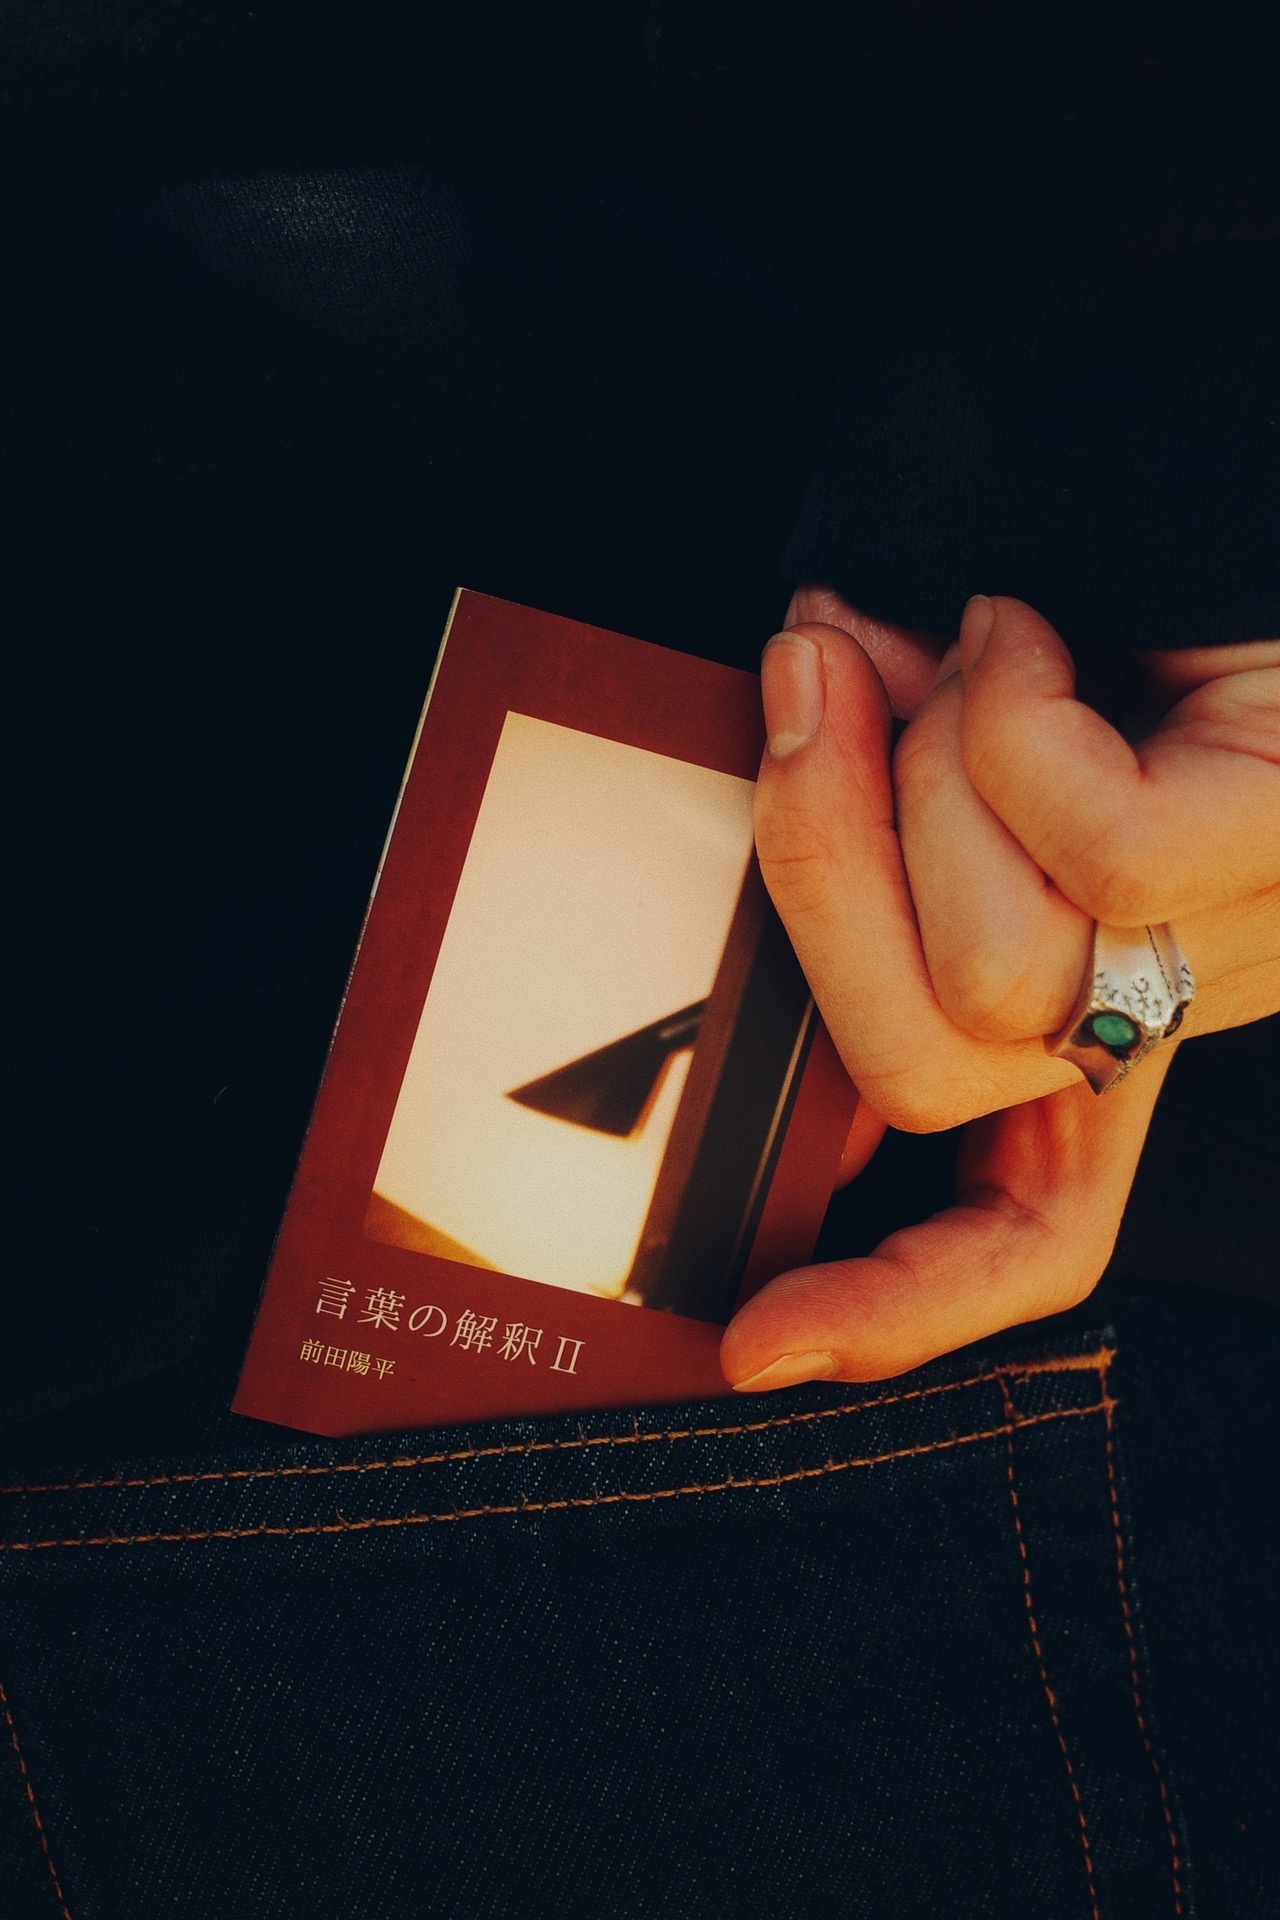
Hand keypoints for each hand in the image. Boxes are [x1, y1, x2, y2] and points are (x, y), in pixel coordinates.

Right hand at [721, 592, 1279, 1390]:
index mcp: (1097, 1009)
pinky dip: (1008, 713)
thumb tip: (797, 711)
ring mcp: (1239, 946)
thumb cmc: (1108, 600)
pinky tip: (1035, 631)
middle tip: (806, 689)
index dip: (895, 1305)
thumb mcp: (936, 721)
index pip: (1031, 1229)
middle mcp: (1169, 1007)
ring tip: (972, 644)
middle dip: (817, 880)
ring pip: (993, 975)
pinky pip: (1086, 847)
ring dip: (924, 771)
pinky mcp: (1277, 850)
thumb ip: (862, 780)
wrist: (1250, 485)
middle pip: (927, 1079)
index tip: (756, 1346)